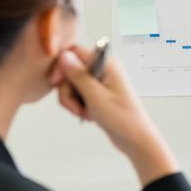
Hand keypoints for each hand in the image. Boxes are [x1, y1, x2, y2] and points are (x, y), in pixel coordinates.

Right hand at [50, 45, 178, 185]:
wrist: (135, 138)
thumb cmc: (123, 118)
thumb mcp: (96, 96)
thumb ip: (78, 75)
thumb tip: (64, 56)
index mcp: (106, 64)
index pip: (74, 52)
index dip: (61, 66)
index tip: (56, 83)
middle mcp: (103, 69)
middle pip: (69, 71)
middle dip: (67, 91)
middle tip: (77, 107)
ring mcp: (100, 81)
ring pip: (71, 84)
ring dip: (72, 101)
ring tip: (85, 113)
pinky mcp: (97, 93)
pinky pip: (77, 94)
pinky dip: (77, 105)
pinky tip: (88, 114)